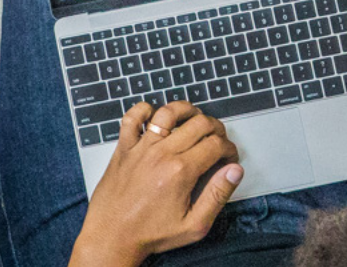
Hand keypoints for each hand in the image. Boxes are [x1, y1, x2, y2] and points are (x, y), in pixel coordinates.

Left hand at [71, 102, 243, 266]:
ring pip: (169, 112)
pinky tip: (154, 117)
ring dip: (187, 111)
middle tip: (218, 141)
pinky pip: (132, 117)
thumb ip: (217, 195)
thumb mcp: (193, 225)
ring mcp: (141, 148)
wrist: (111, 236)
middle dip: (217, 128)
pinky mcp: (124, 148)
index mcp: (181, 172)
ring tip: (194, 120)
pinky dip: (143, 110)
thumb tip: (234, 172)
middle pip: (199, 123)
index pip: (216, 145)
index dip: (229, 149)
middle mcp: (161, 154)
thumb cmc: (149, 234)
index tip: (229, 158)